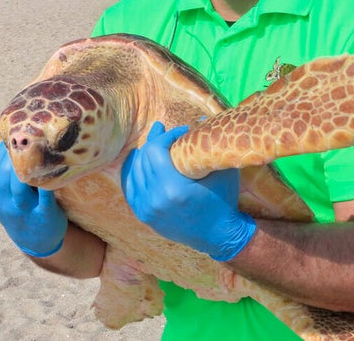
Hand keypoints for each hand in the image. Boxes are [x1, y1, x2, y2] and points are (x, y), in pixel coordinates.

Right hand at [0, 141, 67, 256]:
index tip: (16, 134)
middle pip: (6, 171)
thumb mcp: (3, 196)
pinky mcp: (44, 214)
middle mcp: (4, 203)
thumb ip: (1, 174)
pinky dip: (49, 179)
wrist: (36, 241)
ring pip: (21, 182)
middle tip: (30, 136)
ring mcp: (24, 210)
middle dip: (17, 152)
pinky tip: (54, 165)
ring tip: (40, 148)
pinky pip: (46, 193)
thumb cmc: (19, 210)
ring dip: (30, 164)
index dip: (4, 147)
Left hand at [121, 121, 255, 261]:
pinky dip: (134, 171)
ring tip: (155, 143)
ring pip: (134, 170)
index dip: (165, 136)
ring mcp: (146, 209)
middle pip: (143, 158)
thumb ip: (210, 146)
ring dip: (144, 154)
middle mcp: (155, 199)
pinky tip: (141, 160)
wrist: (218, 235)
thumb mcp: (222, 172)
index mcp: (173, 189)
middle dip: (154, 141)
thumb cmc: (223, 201)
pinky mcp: (143, 214)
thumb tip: (202, 119)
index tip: (181, 131)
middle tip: (165, 131)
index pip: (155, 150)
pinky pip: (130, 186)